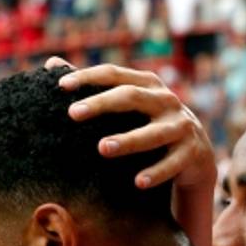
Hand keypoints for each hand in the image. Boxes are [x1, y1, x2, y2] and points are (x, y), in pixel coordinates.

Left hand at [44, 56, 216, 245]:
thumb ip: (92, 85)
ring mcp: (181, 126)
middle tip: (72, 113)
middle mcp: (166, 100)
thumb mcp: (126, 104)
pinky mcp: (192, 152)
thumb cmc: (149, 124)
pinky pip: (172, 163)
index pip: (114, 74)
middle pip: (131, 97)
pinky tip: (137, 182)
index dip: (88, 77)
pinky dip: (156, 172)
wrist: (194, 154)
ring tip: (103, 148)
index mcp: (146, 84)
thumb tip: (51, 63)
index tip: (61, 85)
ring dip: (129, 140)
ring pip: (154, 133)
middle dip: (102, 103)